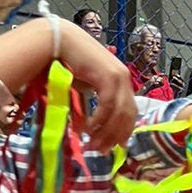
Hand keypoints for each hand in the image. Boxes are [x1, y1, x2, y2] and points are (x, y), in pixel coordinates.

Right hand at [58, 31, 137, 152]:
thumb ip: (91, 107)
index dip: (125, 130)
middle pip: (128, 115)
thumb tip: (86, 130)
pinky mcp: (109, 76)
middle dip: (116, 135)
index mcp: (122, 82)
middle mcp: (124, 79)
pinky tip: (90, 129)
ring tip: (95, 144)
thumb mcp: (85, 88)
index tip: (118, 145)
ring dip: (107, 131)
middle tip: (103, 150)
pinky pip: (108, 104)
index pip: (130, 111)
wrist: (61, 42)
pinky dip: (100, 119)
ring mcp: (119, 77)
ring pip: (119, 112)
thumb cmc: (69, 63)